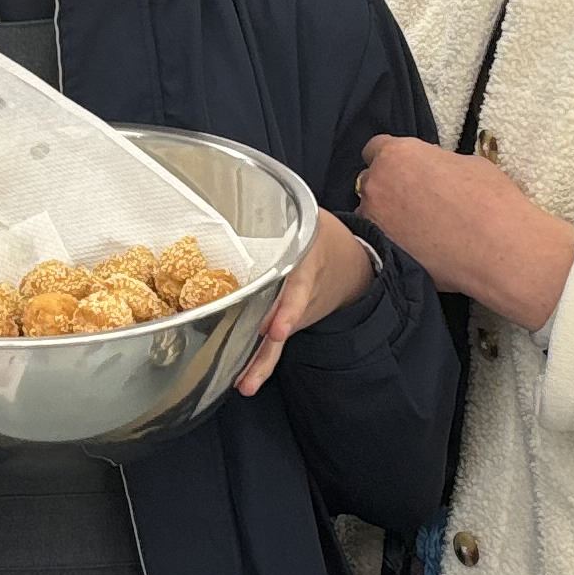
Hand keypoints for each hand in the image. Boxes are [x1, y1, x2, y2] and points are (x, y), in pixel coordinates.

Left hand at [237, 208, 382, 396]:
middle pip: (289, 318)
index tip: (278, 328)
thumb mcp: (300, 216)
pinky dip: (260, 362)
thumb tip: (225, 189)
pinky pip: (275, 344)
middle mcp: (304, 289)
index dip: (289, 308)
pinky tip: (241, 380)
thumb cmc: (312, 233)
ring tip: (245, 385)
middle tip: (260, 360)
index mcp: (307, 258)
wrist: (348, 261)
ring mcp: (299, 310)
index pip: (299, 285)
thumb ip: (270, 212)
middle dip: (274, 340)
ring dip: (262, 363)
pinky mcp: (290, 323)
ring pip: (280, 339)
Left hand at [356, 134, 573, 329]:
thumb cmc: (490, 200)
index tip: (405, 168)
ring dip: (386, 217)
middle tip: (416, 200)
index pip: (376, 148)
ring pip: (371, 214)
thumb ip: (437, 163)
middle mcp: (377, 184)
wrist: (498, 249)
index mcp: (397, 154)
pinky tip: (417, 247)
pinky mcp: (382, 252)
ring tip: (417, 229)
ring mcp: (374, 221)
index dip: (392, 159)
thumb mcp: (467, 164)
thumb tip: (433, 171)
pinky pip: (379, 242)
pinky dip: (392, 242)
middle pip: (371, 181)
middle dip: (388, 187)